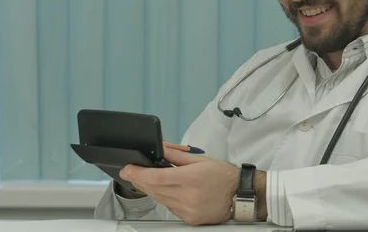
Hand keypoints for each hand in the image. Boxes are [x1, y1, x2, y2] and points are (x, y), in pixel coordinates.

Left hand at [119, 148, 238, 225]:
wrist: (239, 194)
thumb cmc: (224, 176)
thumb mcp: (200, 159)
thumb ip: (177, 156)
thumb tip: (160, 149)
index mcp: (192, 178)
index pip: (157, 177)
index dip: (139, 174)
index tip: (128, 169)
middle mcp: (189, 195)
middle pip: (155, 189)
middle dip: (140, 180)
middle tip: (131, 173)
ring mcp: (188, 209)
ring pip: (160, 199)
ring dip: (150, 189)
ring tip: (146, 180)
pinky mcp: (189, 218)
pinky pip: (170, 208)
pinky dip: (164, 199)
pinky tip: (165, 191)